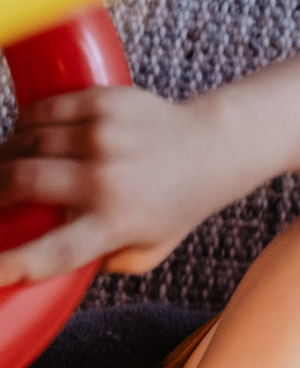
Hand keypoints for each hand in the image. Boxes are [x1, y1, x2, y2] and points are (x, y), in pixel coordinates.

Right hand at [0, 86, 222, 285]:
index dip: (11, 265)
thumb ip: (101, 264)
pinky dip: (24, 124)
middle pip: (21, 182)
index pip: (53, 252)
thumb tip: (51, 263)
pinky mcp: (102, 102)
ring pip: (24, 140)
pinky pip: (40, 111)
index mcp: (117, 224)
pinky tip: (28, 137)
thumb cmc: (173, 206)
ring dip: (5, 155)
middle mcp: (107, 179)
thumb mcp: (148, 251)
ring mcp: (103, 136)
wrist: (211, 150)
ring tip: (8, 167)